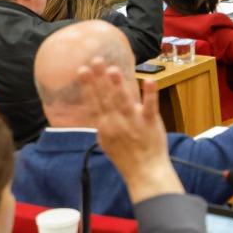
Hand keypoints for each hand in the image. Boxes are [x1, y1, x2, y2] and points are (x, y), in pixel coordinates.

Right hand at [78, 62, 180, 203]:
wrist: (144, 172)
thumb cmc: (125, 157)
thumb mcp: (106, 141)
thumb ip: (102, 123)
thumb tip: (96, 109)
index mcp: (105, 126)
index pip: (94, 102)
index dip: (88, 86)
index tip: (82, 70)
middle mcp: (116, 122)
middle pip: (106, 97)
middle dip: (99, 79)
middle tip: (95, 60)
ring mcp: (133, 121)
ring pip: (124, 100)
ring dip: (118, 85)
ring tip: (113, 69)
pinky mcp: (150, 122)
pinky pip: (150, 106)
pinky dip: (150, 94)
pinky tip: (150, 80)